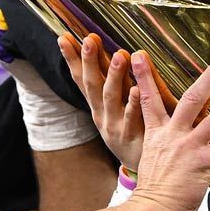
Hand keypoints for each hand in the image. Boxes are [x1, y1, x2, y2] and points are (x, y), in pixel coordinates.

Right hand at [60, 33, 143, 169]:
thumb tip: (113, 52)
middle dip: (89, 61)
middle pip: (92, 85)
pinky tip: (136, 89)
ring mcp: (116, 127)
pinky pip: (133, 119)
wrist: (146, 173)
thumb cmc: (135, 133)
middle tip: (90, 39)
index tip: (63, 37)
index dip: (72, 59)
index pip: (81, 78)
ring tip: (120, 54)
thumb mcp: (120, 107)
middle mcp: (103, 115)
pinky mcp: (133, 138)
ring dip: (114, 75)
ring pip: (112, 98)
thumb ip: (116, 82)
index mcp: (98, 106)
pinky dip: (133, 104)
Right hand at [126, 49, 209, 210]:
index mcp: (157, 132)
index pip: (148, 99)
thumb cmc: (155, 189)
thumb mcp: (151, 158)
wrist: (151, 209)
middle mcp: (173, 135)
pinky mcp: (202, 163)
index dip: (143, 77)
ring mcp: (188, 147)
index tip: (138, 55)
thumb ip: (162, 143)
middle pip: (192, 99)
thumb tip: (172, 140)